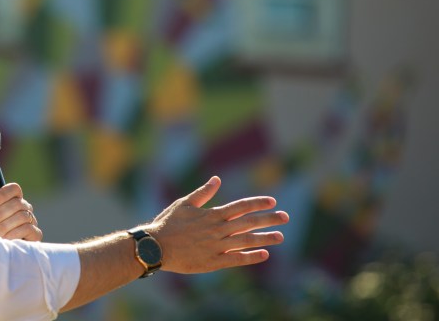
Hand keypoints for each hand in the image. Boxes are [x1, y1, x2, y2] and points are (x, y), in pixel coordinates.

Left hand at [0, 157, 42, 240]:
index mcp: (11, 200)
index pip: (15, 188)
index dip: (3, 194)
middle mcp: (23, 208)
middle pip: (17, 203)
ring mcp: (31, 221)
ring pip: (23, 215)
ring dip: (4, 227)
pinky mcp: (36, 235)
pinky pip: (29, 228)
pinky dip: (14, 235)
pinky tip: (6, 241)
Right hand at [147, 176, 288, 273]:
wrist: (155, 246)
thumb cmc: (167, 223)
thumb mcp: (184, 203)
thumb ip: (203, 193)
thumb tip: (217, 179)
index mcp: (212, 214)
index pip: (240, 206)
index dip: (257, 203)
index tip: (272, 202)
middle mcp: (217, 230)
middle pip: (248, 223)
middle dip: (269, 219)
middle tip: (286, 217)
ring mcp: (216, 246)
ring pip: (246, 241)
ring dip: (265, 238)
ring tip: (280, 236)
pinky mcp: (213, 262)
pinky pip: (236, 259)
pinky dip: (251, 257)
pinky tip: (264, 255)